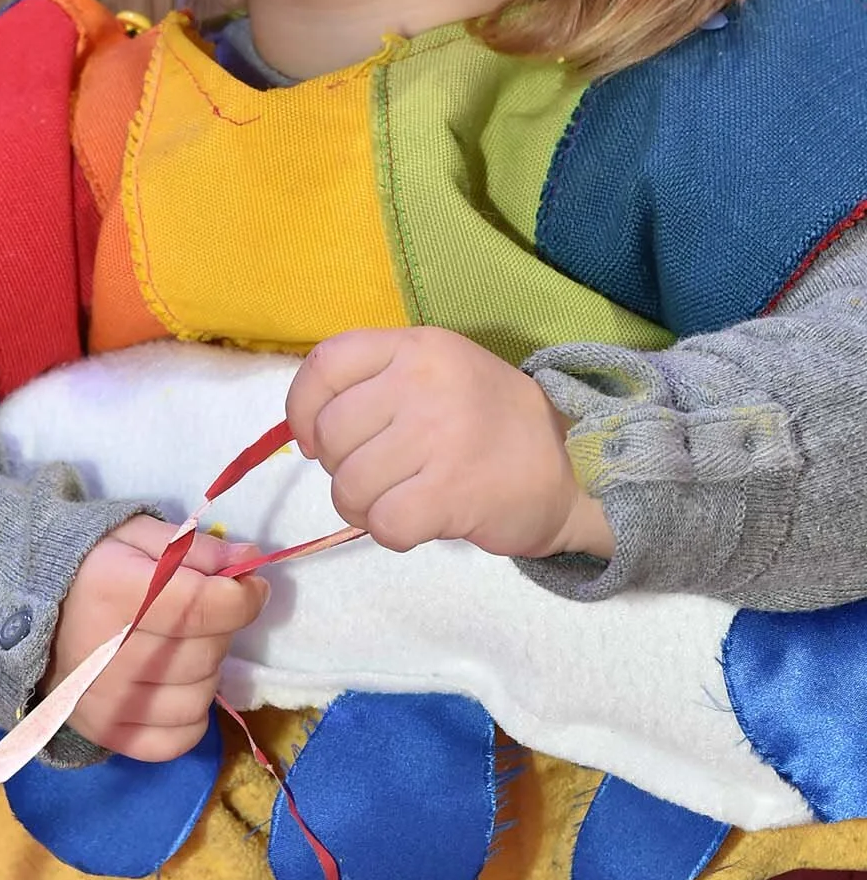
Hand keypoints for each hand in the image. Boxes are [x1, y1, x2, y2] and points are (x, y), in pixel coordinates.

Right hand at [43, 515, 270, 760]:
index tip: (249, 585)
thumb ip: (195, 548)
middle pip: (208, 649)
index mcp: (113, 592)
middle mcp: (107, 654)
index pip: (204, 605)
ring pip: (203, 694)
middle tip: (199, 612)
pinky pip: (181, 738)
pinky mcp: (107, 734)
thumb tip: (250, 562)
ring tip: (180, 647)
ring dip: (206, 668)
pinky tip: (175, 687)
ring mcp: (106, 702)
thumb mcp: (137, 536)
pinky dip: (191, 715)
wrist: (26, 614)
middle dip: (219, 626)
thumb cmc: (88, 568)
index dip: (244, 596)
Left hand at [286, 327, 614, 560]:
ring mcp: (440, 436)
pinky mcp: (452, 492)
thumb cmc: (492, 423)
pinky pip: (383, 523)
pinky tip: (418, 522)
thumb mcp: (439, 373)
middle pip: (331, 434)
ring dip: (363, 507)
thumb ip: (377, 384)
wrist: (576, 466)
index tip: (313, 439)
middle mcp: (425, 382)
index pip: (326, 364)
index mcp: (418, 347)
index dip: (302, 408)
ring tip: (399, 501)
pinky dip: (391, 533)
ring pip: (349, 485)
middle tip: (377, 476)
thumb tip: (306, 432)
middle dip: (340, 467)